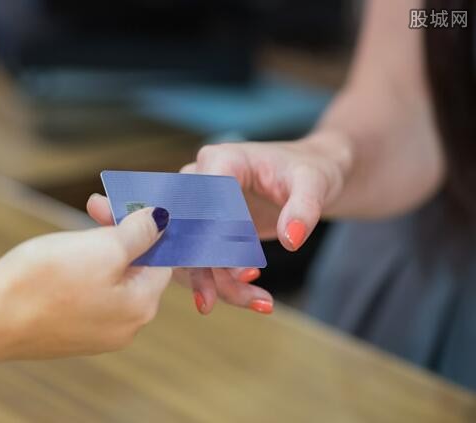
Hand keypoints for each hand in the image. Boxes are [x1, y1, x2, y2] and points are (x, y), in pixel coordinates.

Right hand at [0, 207, 171, 361]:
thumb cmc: (44, 282)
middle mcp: (126, 327)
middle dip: (118, 232)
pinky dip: (81, 271)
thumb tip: (162, 220)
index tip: (123, 202)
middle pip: (136, 268)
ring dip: (98, 248)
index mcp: (141, 306)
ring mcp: (97, 333)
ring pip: (111, 279)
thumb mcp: (100, 248)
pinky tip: (60, 258)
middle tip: (92, 204)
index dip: (145, 225)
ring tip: (73, 231)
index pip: (162, 258)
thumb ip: (139, 234)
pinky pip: (89, 294)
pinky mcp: (71, 333)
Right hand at [87, 131, 350, 314]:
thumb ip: (303, 208)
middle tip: (247, 288)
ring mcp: (198, 209)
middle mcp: (199, 182)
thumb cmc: (309, 171)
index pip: (203, 198)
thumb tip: (292, 241)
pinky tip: (256, 296)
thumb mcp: (314, 184)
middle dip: (212, 268)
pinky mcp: (205, 232)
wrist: (307, 178)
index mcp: (220, 160)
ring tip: (262, 303)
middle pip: (190, 232)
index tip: (238, 265)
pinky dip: (226, 285)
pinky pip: (204, 265)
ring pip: (192, 255)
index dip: (215, 232)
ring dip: (221, 285)